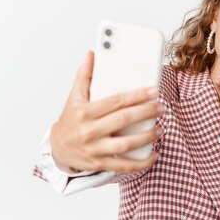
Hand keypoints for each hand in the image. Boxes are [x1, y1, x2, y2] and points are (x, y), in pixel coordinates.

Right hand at [50, 51, 164, 172]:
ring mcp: (94, 149)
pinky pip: (123, 165)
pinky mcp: (99, 164)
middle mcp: (89, 131)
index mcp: (84, 112)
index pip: (115, 101)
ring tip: (160, 130)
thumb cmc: (70, 120)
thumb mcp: (74, 97)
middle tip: (161, 108)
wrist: (58, 148)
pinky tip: (153, 155)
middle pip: (123, 120)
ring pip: (125, 144)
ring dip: (146, 137)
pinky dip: (141, 163)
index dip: (136, 96)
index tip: (153, 91)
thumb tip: (92, 54)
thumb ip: (84, 75)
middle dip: (146, 113)